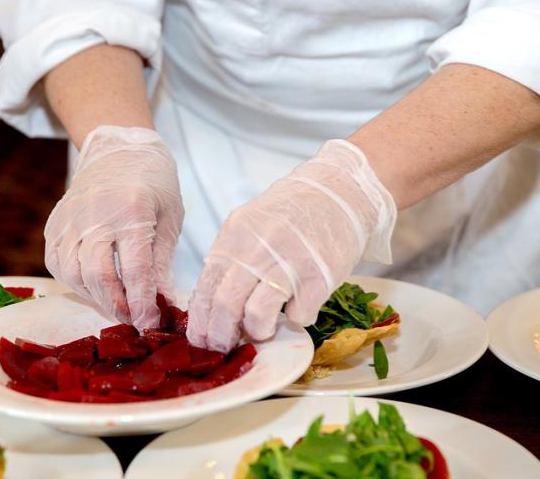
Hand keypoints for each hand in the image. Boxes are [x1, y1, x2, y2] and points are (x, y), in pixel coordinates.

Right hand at [45, 126, 182, 328]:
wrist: (118, 148)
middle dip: (117, 307)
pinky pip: (57, 264)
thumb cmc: (153, 183)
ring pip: (73, 274)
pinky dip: (74, 282)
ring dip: (95, 297)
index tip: (150, 324)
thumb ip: (162, 262)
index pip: (135, 269)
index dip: (141, 303)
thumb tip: (163, 305)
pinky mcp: (54, 224)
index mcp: (132, 211)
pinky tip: (94, 286)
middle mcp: (95, 215)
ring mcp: (69, 219)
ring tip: (117, 304)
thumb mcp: (170, 218)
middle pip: (98, 276)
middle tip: (134, 321)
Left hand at [186, 140, 395, 351]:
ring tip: (264, 329)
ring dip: (258, 331)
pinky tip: (299, 306)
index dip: (201, 320)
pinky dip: (297, 318)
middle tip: (225, 347)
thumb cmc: (293, 212)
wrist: (339, 192)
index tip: (200, 339)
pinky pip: (299, 315)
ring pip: (258, 315)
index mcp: (234, 236)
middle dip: (221, 336)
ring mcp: (288, 263)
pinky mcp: (318, 277)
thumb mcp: (250, 224)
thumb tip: (212, 303)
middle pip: (226, 305)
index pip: (206, 287)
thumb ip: (231, 257)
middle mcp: (257, 249)